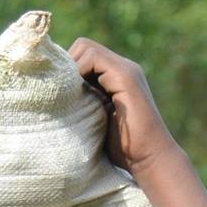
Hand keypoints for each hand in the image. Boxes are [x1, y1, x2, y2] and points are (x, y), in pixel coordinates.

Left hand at [68, 38, 178, 176]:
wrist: (150, 160)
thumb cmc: (123, 149)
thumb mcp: (97, 119)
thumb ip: (85, 101)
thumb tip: (56, 93)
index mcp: (116, 77)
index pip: (83, 54)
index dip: (68, 69)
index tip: (62, 94)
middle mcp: (123, 68)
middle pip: (83, 46)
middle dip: (68, 67)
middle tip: (65, 95)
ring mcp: (127, 70)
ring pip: (86, 48)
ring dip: (73, 70)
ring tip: (73, 98)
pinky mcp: (126, 77)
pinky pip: (94, 58)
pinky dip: (80, 72)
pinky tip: (81, 97)